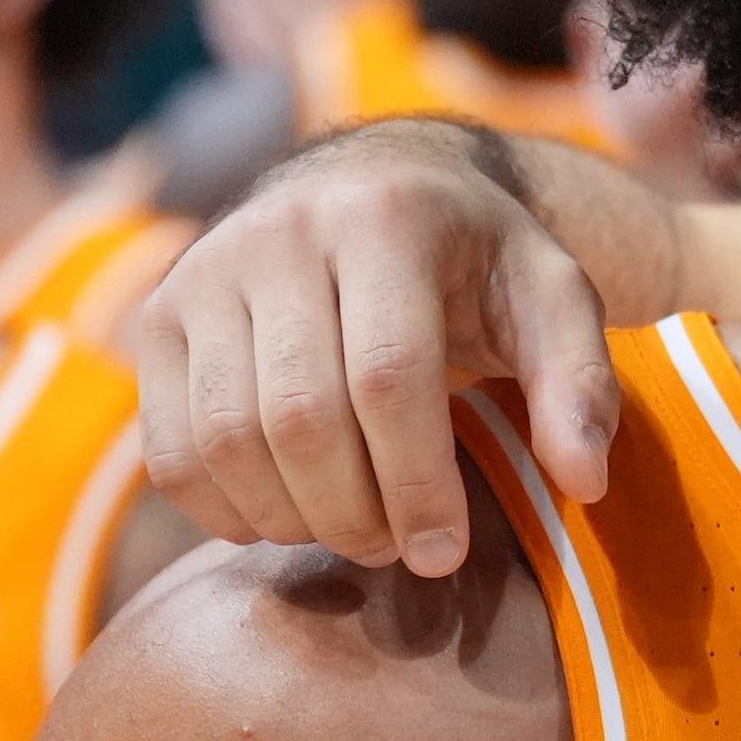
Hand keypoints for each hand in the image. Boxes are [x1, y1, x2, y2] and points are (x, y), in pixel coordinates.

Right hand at [134, 118, 619, 574]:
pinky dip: (224, 512)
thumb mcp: (551, 298)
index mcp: (386, 219)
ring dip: (292, 520)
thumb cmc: (473, 262)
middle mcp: (280, 233)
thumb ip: (579, 384)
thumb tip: (583, 482)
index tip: (445, 552)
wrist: (372, 188)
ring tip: (353, 531)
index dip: (416, 483)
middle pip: (299, 417)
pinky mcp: (157, 318)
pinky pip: (170, 450)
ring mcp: (205, 272)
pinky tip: (287, 515)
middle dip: (354, 512)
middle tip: (400, 550)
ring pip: (225, 440)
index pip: (388, 376)